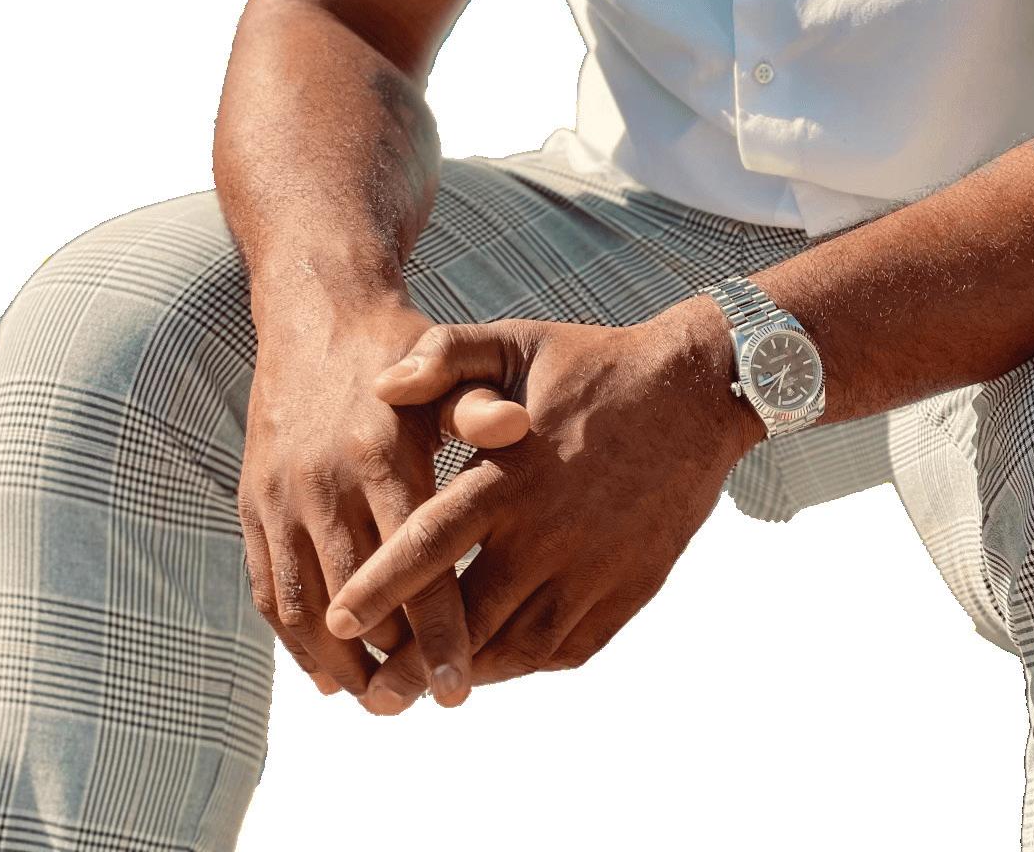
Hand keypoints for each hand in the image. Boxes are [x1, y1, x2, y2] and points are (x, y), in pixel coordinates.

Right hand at [237, 292, 531, 709]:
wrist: (317, 315)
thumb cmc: (400, 347)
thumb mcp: (445, 364)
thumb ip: (477, 402)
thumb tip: (516, 428)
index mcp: (381, 452)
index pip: (416, 560)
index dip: (437, 629)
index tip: (459, 690)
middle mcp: (325, 480)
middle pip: (356, 597)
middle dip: (388, 661)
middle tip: (419, 706)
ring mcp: (282, 495)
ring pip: (304, 604)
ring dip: (336, 662)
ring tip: (376, 700)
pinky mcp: (253, 503)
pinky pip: (269, 586)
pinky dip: (292, 637)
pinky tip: (325, 667)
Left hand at [323, 302, 749, 710]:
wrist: (696, 392)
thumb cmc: (594, 365)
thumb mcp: (518, 342)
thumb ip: (446, 355)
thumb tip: (380, 385)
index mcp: (512, 473)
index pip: (432, 540)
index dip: (381, 586)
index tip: (337, 621)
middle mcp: (549, 530)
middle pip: (468, 616)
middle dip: (413, 660)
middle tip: (374, 692)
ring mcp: (592, 566)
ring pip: (516, 644)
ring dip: (470, 668)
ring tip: (427, 686)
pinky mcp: (628, 588)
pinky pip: (566, 646)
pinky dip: (525, 661)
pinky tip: (498, 659)